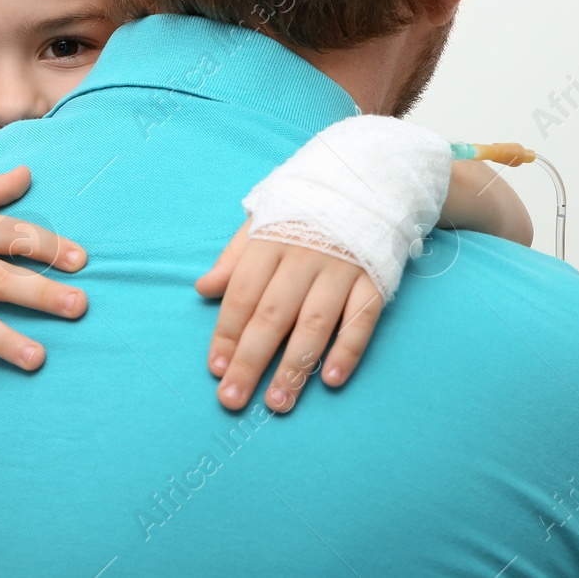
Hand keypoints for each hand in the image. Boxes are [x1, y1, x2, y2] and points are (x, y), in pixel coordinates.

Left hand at [195, 220, 383, 413]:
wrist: (368, 175)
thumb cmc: (305, 206)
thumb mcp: (262, 218)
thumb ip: (234, 257)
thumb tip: (204, 289)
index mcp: (271, 240)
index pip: (242, 295)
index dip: (227, 334)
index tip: (215, 369)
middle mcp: (304, 256)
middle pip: (272, 316)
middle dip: (250, 361)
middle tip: (233, 398)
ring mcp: (341, 268)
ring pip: (314, 325)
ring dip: (295, 367)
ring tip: (278, 402)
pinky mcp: (374, 278)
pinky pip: (361, 320)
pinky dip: (348, 351)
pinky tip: (332, 380)